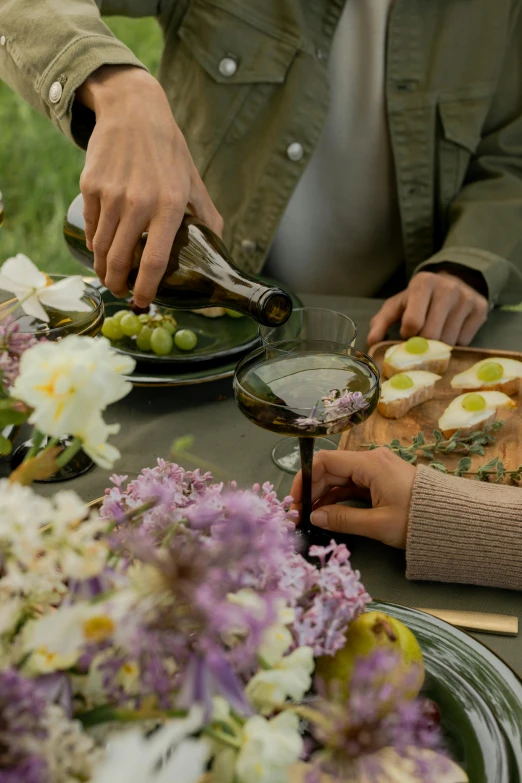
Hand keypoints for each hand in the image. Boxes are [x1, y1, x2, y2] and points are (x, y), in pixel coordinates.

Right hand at [77, 66, 222, 307]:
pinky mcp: (91, 186)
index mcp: (169, 205)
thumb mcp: (193, 183)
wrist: (133, 111)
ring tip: (109, 277)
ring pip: (100, 248)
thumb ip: (207, 218)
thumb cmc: (169, 151)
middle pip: (120, 260)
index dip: (146, 288)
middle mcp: (138, 202)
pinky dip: (94, 244)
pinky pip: (91, 227)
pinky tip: (101, 250)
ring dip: (103, 270)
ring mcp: (111, 194)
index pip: (153, 261)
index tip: (143, 301)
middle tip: (123, 292)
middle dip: (119, 285)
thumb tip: (219, 252)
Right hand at [290, 448, 415, 547]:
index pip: (325, 461)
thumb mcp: (378, 524)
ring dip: (323, 495)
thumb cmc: (417, 520)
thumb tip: (314, 516)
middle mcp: (371, 460)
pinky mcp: (382, 480)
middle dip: (311, 490)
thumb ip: (342, 519)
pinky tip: (328, 512)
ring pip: (340, 477)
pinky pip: (352, 484)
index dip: (304, 479)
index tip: (295, 502)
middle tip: (299, 515)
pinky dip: (338, 497)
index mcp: (369, 463)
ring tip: (310, 517)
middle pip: (330, 469)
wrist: (454, 521)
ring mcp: (377, 469)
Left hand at [367, 270, 487, 345]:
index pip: (412, 322)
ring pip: (449, 341)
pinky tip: (449, 333)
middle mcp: (448, 288)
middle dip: (422, 344)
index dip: (406, 335)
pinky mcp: (480, 310)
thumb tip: (372, 342)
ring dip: (437, 347)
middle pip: (431, 335)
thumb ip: (381, 322)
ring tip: (433, 337)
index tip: (406, 334)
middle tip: (419, 341)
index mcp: (423, 283)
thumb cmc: (418, 299)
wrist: (453, 282)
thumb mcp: (397, 306)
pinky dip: (454, 345)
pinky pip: (464, 342)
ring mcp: (467, 298)